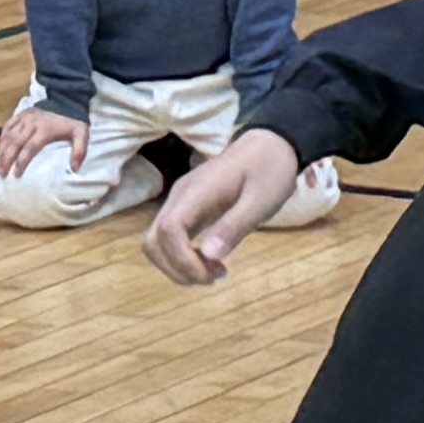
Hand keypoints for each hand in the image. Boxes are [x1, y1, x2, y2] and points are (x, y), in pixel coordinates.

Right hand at [0, 100, 87, 175]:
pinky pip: (7, 126)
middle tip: (2, 174)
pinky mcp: (21, 114)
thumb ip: (79, 151)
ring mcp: (24, 118)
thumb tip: (75, 169)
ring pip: (8, 136)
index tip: (17, 174)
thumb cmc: (72, 120)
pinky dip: (2, 138)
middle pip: (15, 143)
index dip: (21, 162)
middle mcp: (31, 124)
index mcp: (45, 130)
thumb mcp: (81, 134)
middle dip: (6, 159)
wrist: (67, 98)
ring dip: (1, 151)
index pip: (29, 148)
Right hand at [147, 129, 316, 286]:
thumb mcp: (261, 200)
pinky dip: (181, 257)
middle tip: (212, 278)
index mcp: (197, 192)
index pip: (169, 229)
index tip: (210, 276)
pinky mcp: (187, 208)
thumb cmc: (269, 170)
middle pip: (153, 240)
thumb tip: (209, 256)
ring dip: (177, 266)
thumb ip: (234, 226)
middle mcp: (180, 196)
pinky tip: (209, 261)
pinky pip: (170, 237)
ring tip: (213, 273)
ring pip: (156, 242)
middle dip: (176, 269)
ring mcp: (180, 201)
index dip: (181, 260)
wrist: (270, 144)